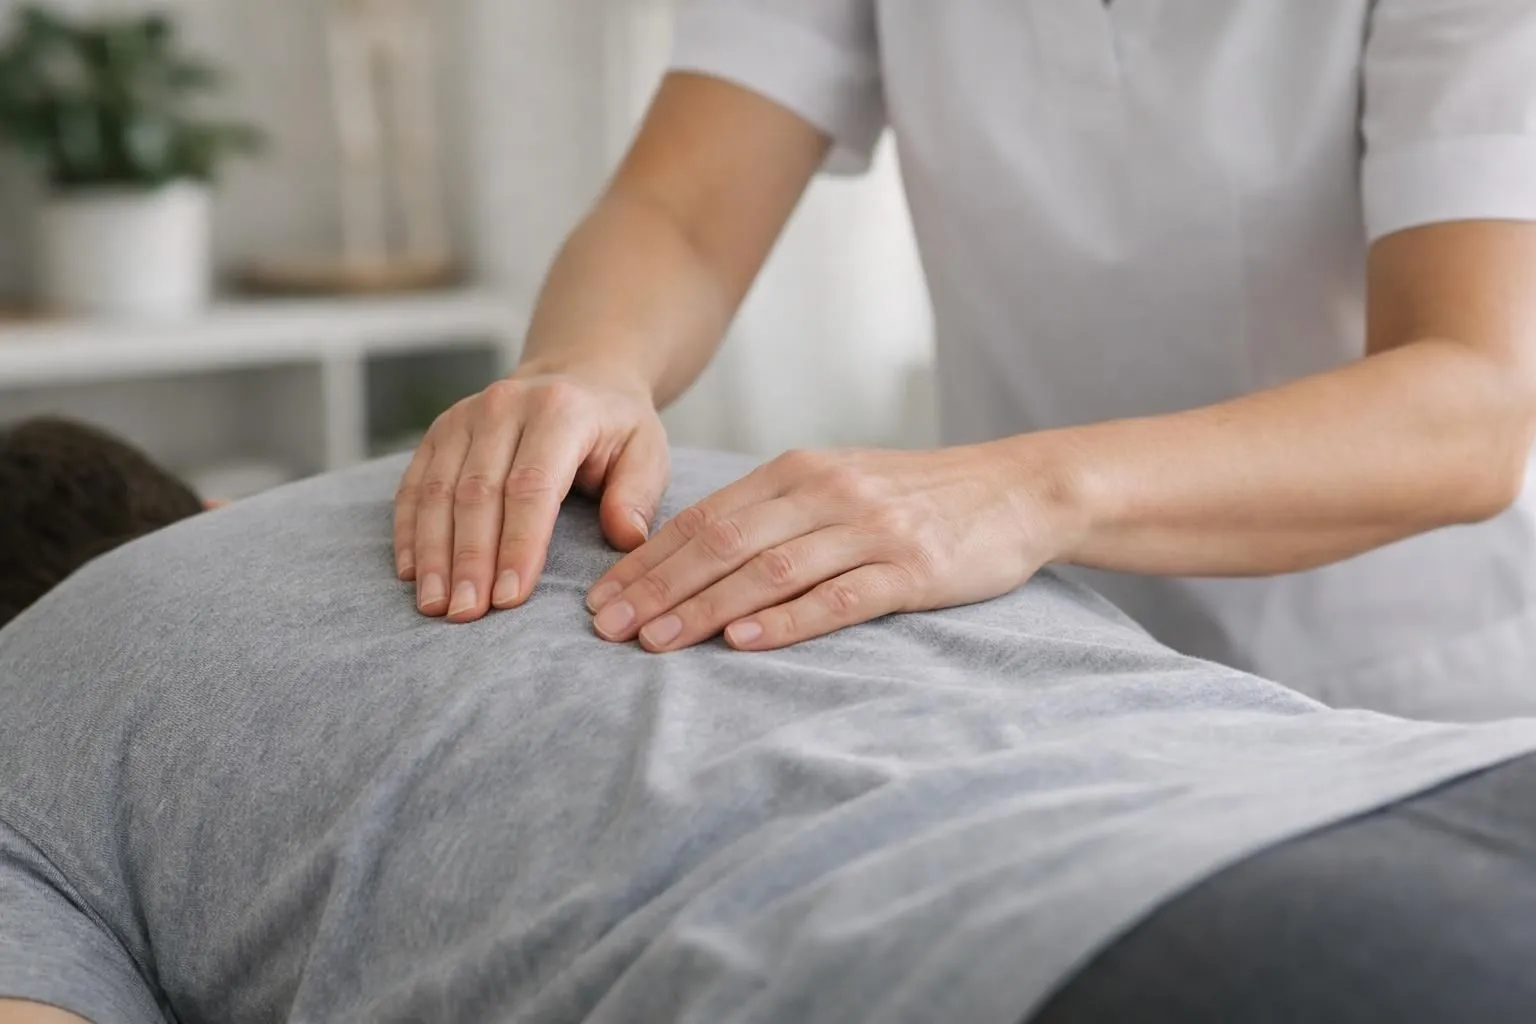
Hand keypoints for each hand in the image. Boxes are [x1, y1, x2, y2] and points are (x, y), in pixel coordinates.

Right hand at [394, 366, 668, 622]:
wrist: (578, 377)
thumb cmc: (615, 428)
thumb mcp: (646, 451)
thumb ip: (637, 494)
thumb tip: (626, 537)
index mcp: (560, 411)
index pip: (532, 486)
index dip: (518, 545)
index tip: (510, 598)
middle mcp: (504, 407)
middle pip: (477, 493)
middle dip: (470, 559)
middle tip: (466, 613)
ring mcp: (464, 416)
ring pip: (438, 491)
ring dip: (434, 553)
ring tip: (434, 605)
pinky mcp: (439, 431)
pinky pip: (414, 484)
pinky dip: (410, 531)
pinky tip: (411, 573)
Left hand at [584, 444, 1083, 651]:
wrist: (1015, 490)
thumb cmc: (915, 496)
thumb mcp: (836, 485)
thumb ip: (773, 514)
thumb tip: (691, 558)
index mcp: (797, 472)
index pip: (703, 519)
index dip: (645, 561)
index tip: (598, 600)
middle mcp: (825, 494)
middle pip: (722, 543)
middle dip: (656, 588)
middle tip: (606, 630)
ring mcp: (869, 530)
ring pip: (769, 570)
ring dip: (705, 608)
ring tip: (656, 643)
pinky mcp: (911, 569)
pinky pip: (838, 597)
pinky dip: (786, 620)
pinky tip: (743, 641)